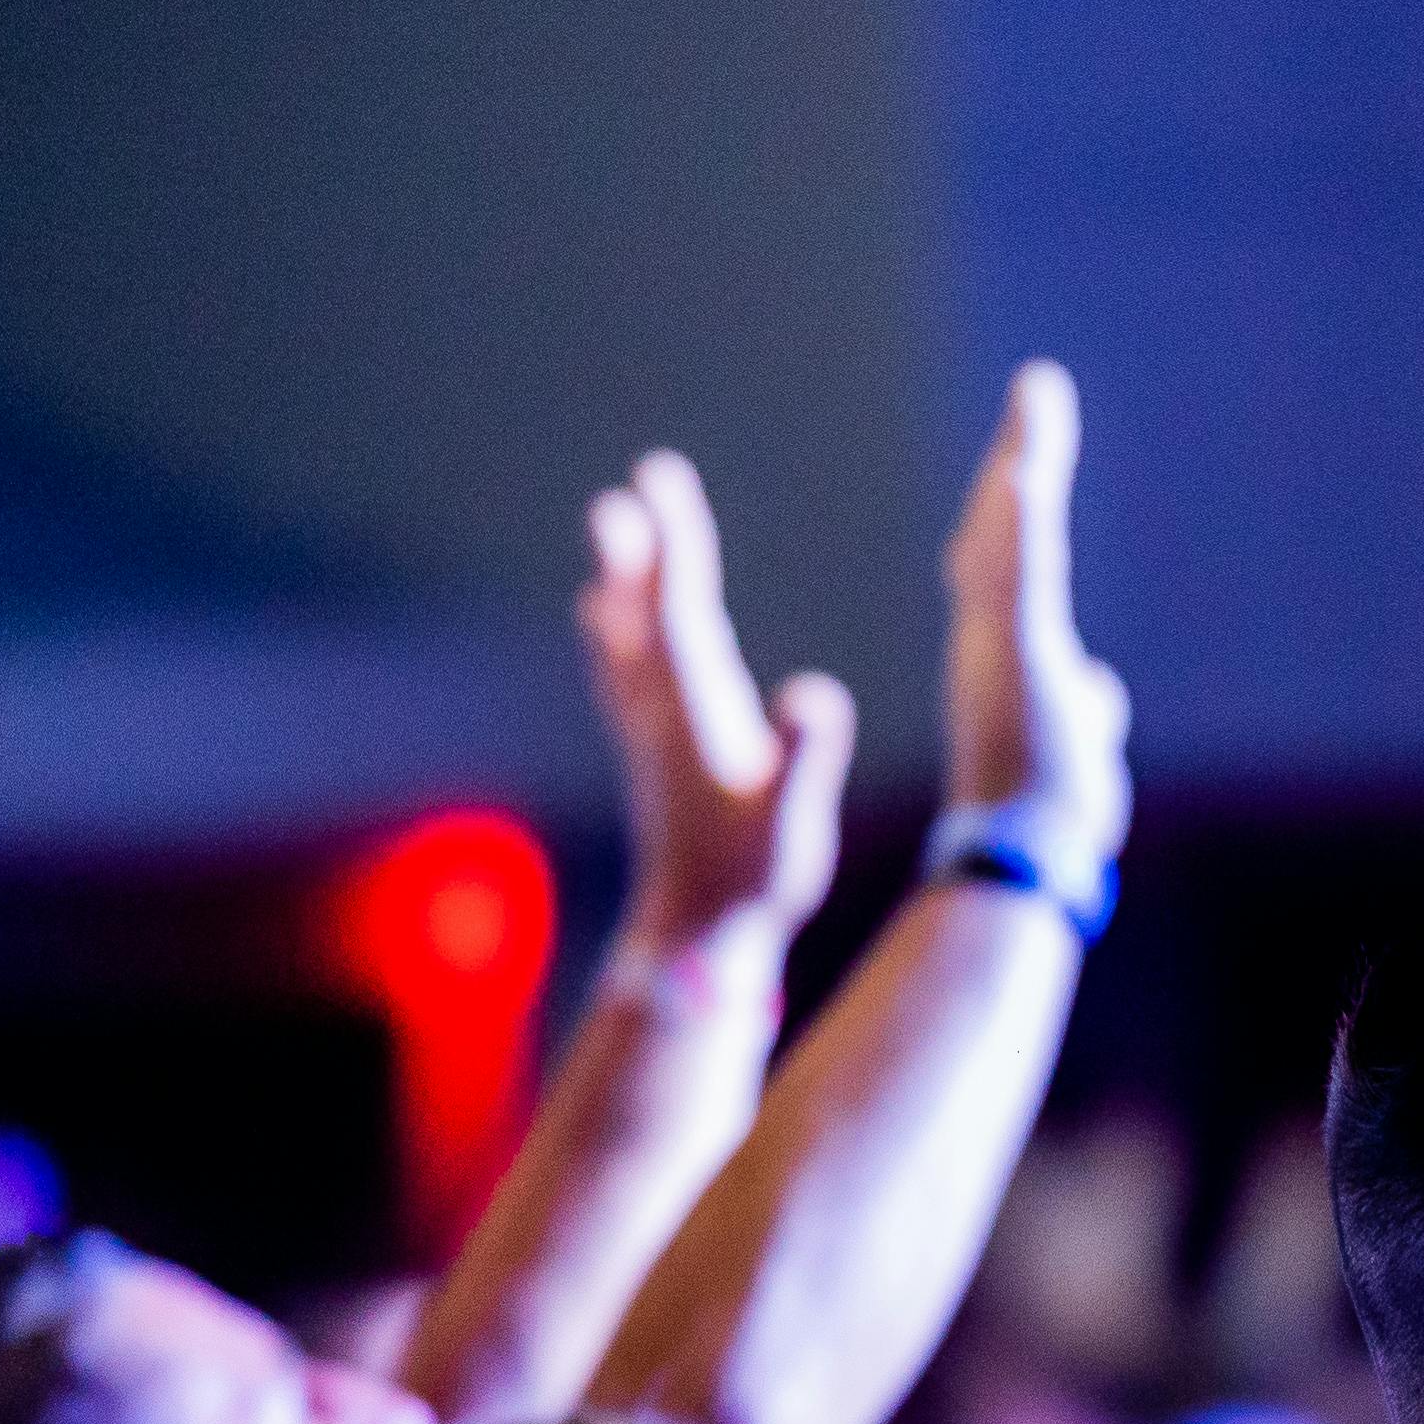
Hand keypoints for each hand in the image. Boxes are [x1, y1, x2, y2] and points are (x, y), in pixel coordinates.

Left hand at [580, 451, 857, 965]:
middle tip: (641, 481)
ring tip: (615, 521)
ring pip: (632, 636)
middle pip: (649, 612)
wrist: (698, 941)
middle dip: (648, 545)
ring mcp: (653, 733)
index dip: (674, 546)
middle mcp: (663, 715)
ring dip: (628, 576)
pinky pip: (629, 668)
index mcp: (696, 718)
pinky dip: (620, 625)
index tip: (660, 484)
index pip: (682, 614)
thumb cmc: (754, 884)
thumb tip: (817, 696)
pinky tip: (606, 609)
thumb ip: (804, 759)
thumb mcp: (793, 824)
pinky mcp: (656, 753)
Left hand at [940, 360, 1133, 896]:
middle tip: (1039, 409)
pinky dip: (1079, 675)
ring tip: (1045, 518)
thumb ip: (1020, 566)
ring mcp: (1027, 692)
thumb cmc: (1028, 756)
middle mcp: (1002, 646)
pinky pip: (1066, 688)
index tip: (1040, 383)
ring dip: (1038, 556)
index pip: (1010, 513)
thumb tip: (1020, 483)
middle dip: (1025, 475)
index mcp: (995, 616)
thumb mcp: (1024, 649)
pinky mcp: (1054, 747)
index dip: (1027, 448)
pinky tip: (1094, 690)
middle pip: (1006, 545)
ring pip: (1028, 609)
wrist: (1024, 853)